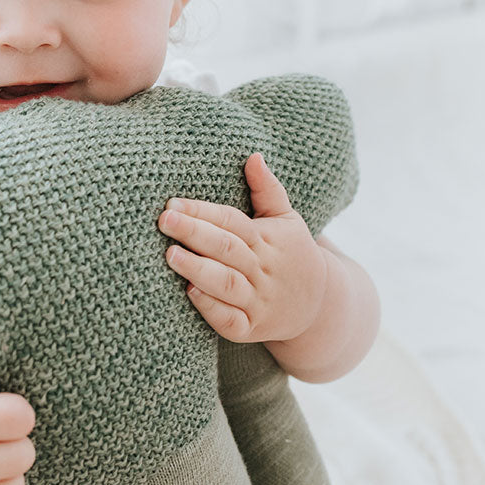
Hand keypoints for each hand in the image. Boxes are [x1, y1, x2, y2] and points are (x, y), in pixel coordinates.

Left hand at [157, 153, 327, 344]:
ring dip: (198, 269)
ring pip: (227, 283)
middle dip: (194, 233)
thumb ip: (267, 189)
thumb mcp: (287, 219)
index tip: (172, 203)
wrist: (320, 306)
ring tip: (170, 254)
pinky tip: (189, 292)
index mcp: (268, 239)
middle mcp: (263, 269)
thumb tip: (253, 156)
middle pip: (227, 248)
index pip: (232, 221)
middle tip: (164, 220)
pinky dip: (211, 308)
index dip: (203, 211)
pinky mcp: (251, 328)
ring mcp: (258, 300)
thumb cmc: (291, 254)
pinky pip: (230, 321)